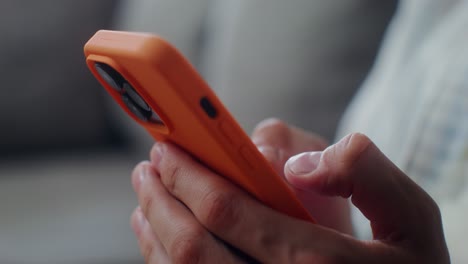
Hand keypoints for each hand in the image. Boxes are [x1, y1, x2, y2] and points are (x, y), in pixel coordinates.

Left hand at [130, 132, 449, 262]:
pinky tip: (154, 235)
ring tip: (146, 193)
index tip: (169, 149)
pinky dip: (161, 260)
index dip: (190, 176)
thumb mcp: (409, 213)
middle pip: (193, 249)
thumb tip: (295, 163)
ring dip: (154, 230)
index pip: (228, 213)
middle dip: (161, 200)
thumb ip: (363, 172)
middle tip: (148, 166)